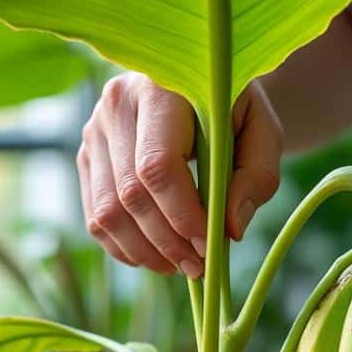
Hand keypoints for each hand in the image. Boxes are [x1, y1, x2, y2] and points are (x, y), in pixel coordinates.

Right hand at [77, 72, 282, 276]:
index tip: (210, 245)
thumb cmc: (238, 111)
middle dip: (167, 240)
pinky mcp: (87, 156)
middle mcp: (116, 105)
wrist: (205, 84)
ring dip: (145, 251)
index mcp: (160, 88)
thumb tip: (230, 230)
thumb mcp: (264, 133)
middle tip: (199, 266)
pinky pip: (95, 216)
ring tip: (181, 266)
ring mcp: (94, 131)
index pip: (158, 165)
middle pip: (131, 194)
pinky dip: (124, 246)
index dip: (182, 214)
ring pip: (107, 211)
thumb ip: (256, 176)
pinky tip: (156, 256)